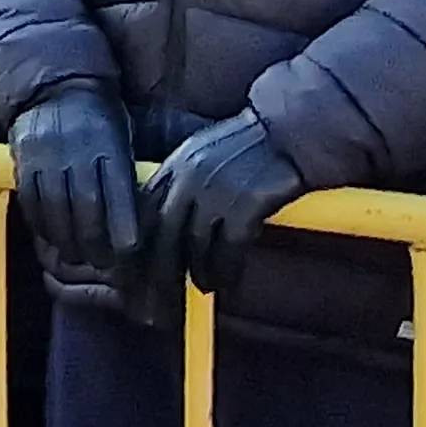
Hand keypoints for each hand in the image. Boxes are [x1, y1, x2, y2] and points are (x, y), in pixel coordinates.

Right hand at [5, 89, 143, 282]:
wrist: (56, 89)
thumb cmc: (100, 121)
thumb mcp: (123, 137)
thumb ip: (127, 173)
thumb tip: (142, 221)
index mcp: (109, 143)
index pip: (118, 192)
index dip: (123, 226)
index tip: (128, 250)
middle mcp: (77, 149)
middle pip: (86, 206)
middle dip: (94, 242)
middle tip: (101, 262)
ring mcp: (47, 155)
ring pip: (55, 208)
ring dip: (66, 239)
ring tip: (76, 255)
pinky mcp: (23, 160)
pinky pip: (30, 200)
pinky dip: (41, 224)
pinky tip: (52, 236)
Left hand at [141, 112, 303, 299]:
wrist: (291, 132)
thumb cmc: (250, 149)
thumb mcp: (206, 157)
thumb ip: (184, 184)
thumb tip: (168, 224)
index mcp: (178, 163)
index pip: (143, 209)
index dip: (137, 243)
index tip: (135, 270)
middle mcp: (192, 174)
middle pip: (164, 231)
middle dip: (161, 268)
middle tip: (161, 295)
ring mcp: (218, 188)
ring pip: (195, 242)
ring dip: (198, 272)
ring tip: (202, 288)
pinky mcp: (247, 202)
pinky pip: (229, 246)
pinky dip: (225, 269)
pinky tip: (227, 282)